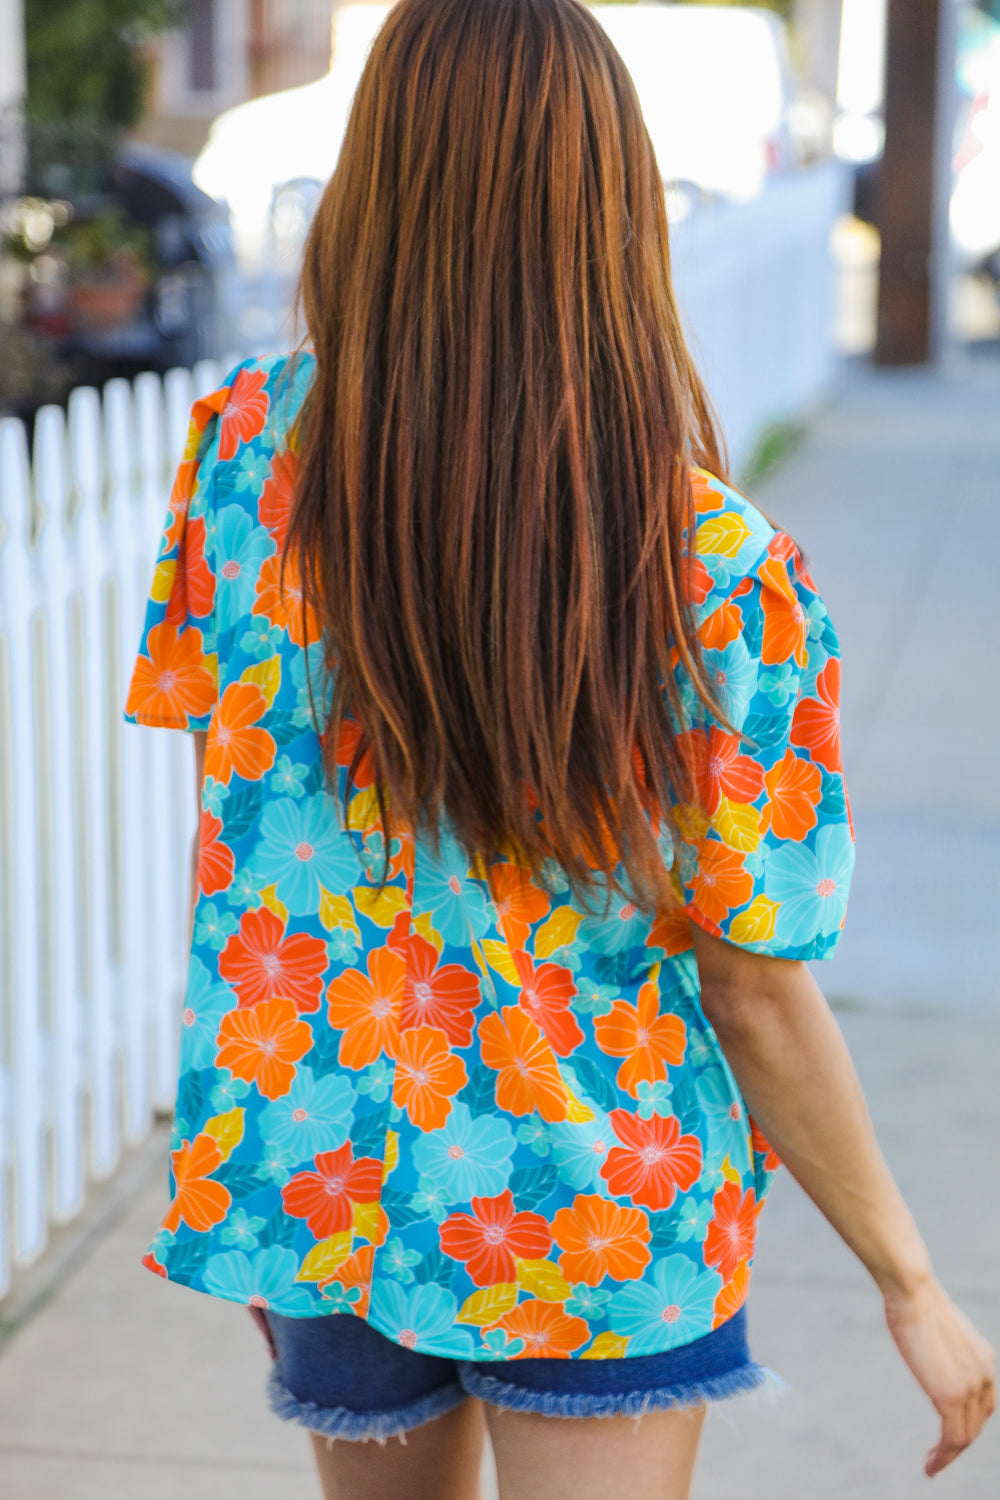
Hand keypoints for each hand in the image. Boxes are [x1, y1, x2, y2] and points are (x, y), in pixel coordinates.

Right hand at [883, 1275, 995, 1476]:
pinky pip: (953, 1439)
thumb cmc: (914, 1299)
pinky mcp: (950, 1396)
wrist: (912, 1290)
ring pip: (966, 1436)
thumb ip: (942, 1346)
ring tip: (932, 1466)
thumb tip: (926, 1342)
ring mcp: (970, 1387)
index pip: (983, 1403)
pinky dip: (944, 1457)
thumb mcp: (938, 1327)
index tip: (949, 1434)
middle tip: (940, 1456)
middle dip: (960, 1443)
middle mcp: (985, 1375)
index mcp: (984, 1359)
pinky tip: (930, 1467)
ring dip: (950, 1456)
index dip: (969, 1422)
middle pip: (977, 1423)